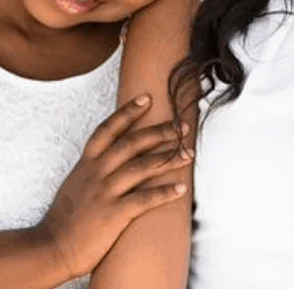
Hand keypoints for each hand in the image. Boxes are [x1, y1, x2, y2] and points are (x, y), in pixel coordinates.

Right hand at [38, 94, 192, 280]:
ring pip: (143, 167)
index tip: (147, 98)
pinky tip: (181, 189)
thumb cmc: (65, 216)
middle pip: (132, 143)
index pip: (109, 128)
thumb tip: (114, 154)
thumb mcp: (77, 181)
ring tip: (189, 154)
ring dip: (170, 159)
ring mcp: (105, 192)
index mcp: (87, 162)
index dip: (128, 112)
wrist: (51, 248)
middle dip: (160, 132)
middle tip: (182, 127)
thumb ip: (94, 166)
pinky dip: (164, 193)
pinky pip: (144, 199)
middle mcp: (97, 172)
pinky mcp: (113, 214)